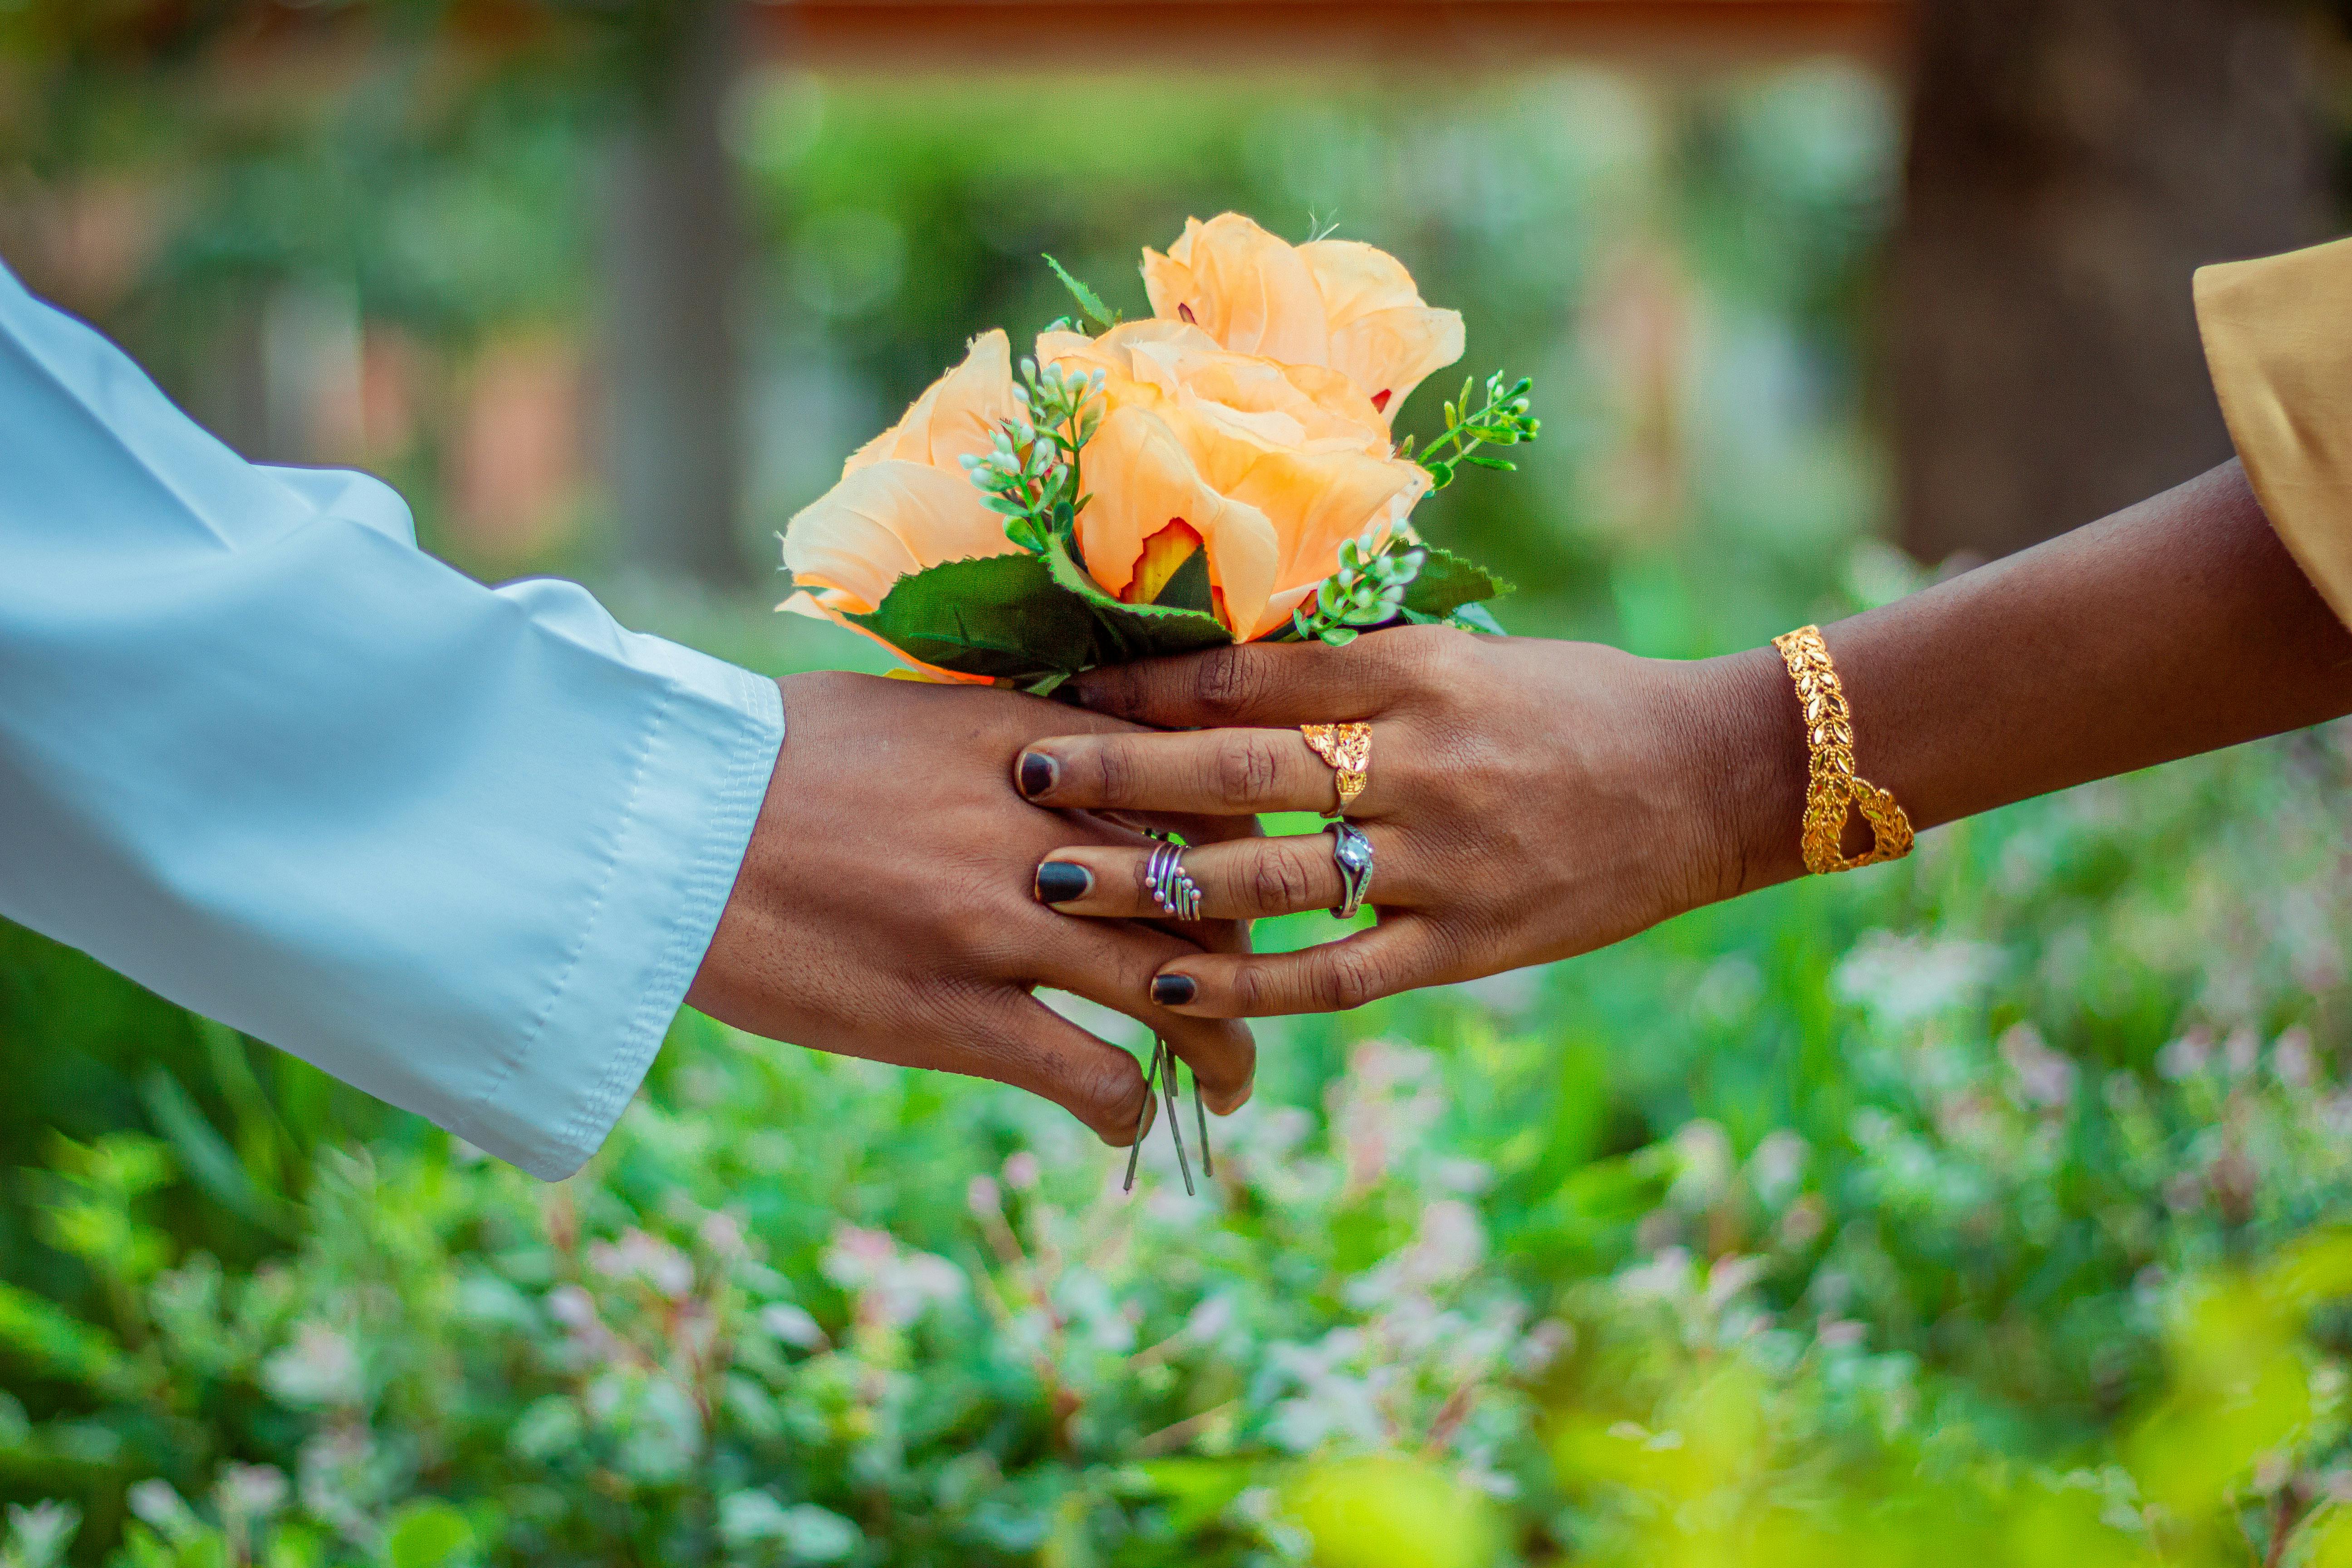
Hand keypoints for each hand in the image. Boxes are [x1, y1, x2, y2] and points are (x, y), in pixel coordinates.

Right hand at [686, 672, 1255, 1138]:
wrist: (662, 825)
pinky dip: (1127, 1107)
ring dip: (1224, 1047)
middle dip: (1246, 948)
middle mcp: (1035, 832)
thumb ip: (999, 732)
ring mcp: (998, 928)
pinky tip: (1125, 1121)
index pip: (1192, 783)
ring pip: (1177, 993)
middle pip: (1208, 888)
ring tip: (1235, 1081)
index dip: (1240, 835)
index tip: (1243, 870)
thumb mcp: (904, 708)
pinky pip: (1089, 1076)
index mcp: (1027, 743)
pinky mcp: (950, 1017)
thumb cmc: (764, 755)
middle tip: (1248, 985)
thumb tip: (1059, 751)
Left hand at [1011, 626, 1795, 1015]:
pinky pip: (1341, 972)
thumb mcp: (1467, 657)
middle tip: (1019, 774)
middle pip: (1241, 766)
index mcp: (1416, 676)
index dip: (1147, 687)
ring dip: (1158, 881)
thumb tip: (1227, 660)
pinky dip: (1252, 981)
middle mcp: (1420, 761)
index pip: (1252, 676)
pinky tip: (1171, 988)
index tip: (1065, 692)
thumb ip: (1357, 666)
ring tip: (1059, 885)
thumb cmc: (1577, 704)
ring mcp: (1446, 860)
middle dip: (1120, 773)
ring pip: (1274, 874)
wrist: (1709, 778)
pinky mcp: (1470, 944)